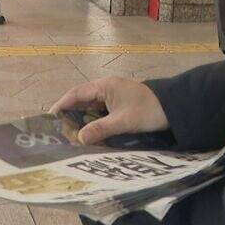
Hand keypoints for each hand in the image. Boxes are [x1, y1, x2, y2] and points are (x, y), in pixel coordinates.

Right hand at [51, 77, 168, 145]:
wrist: (174, 106)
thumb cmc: (148, 110)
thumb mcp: (123, 121)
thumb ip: (100, 129)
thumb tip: (78, 138)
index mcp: (104, 86)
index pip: (76, 94)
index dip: (61, 105)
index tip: (49, 117)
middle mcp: (107, 88)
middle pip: (82, 99)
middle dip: (69, 113)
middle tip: (57, 128)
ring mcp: (114, 95)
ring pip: (91, 106)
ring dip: (81, 118)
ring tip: (69, 132)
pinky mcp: (121, 103)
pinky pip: (100, 110)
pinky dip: (92, 120)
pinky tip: (89, 131)